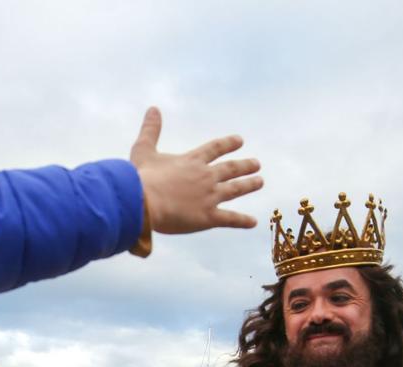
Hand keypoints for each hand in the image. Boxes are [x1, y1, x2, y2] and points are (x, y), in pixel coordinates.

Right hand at [130, 106, 261, 233]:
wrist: (145, 202)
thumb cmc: (142, 177)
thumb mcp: (144, 149)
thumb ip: (150, 130)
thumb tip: (153, 109)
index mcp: (192, 161)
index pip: (215, 149)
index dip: (228, 144)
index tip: (240, 141)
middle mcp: (205, 177)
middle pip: (230, 169)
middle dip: (245, 165)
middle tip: (257, 164)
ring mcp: (209, 196)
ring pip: (235, 189)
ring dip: (249, 185)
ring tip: (260, 181)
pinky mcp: (208, 217)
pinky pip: (230, 219)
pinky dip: (242, 221)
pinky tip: (253, 222)